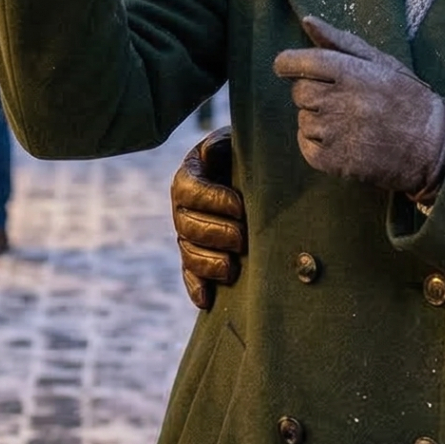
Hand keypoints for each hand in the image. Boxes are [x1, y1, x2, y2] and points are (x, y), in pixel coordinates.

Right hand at [172, 129, 245, 310]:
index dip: (212, 199)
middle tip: (243, 239)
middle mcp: (183, 206)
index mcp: (191, 174)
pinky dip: (197, 287)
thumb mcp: (240, 143)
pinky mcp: (197, 257)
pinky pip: (190, 275)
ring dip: (208, 263)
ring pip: (188, 252)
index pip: (190, 189)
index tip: (239, 206)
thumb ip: (225, 145)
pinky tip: (207, 300)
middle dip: (216, 234)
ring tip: (232, 269)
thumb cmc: (252, 157)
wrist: (262, 179)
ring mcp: (187, 234)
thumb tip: (213, 153)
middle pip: (187, 225)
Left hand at [272, 17, 444, 199]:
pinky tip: (340, 141)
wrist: (433, 147)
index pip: (300, 62)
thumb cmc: (408, 99)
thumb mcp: (382, 62)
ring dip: (317, 120)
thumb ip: (341, 41)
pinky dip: (315, 144)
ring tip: (347, 123)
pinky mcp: (337, 161)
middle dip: (311, 93)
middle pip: (299, 92)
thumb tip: (308, 20)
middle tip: (337, 100)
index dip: (287, 63)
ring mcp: (337, 133)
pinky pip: (306, 147)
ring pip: (303, 120)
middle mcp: (341, 101)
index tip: (286, 67)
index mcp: (352, 72)